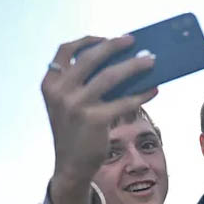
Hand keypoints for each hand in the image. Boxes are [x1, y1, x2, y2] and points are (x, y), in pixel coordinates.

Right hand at [41, 35, 157, 203]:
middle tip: (134, 42)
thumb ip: (82, 84)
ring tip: (151, 62)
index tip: (106, 37)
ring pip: (111, 76)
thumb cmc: (75, 131)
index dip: (87, 40)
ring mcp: (76, 105)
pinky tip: (153, 90)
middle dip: (115, 46)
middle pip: (91, 58)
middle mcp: (60, 91)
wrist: (71, 165)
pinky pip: (124, 101)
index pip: (65, 50)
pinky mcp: (95, 119)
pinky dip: (141, 94)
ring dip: (134, 66)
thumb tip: (119, 63)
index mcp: (51, 83)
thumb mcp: (68, 104)